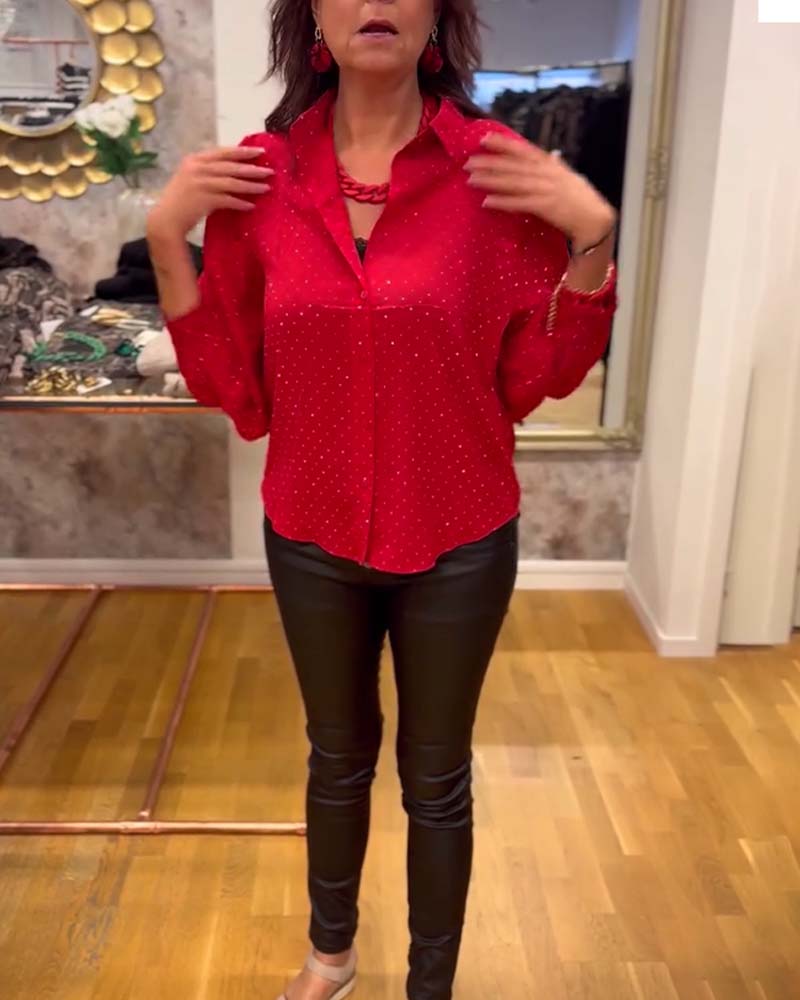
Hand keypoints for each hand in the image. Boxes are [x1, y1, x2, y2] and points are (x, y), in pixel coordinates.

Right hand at [147, 146, 273, 240]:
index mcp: (194, 160)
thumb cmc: (180, 201)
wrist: (166, 220)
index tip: (260, 152)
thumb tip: (233, 169)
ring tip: (266, 188)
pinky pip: (228, 200)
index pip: (223, 152)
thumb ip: (208, 171)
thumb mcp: (191, 178)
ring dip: (251, 186)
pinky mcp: (204, 200)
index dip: (242, 152)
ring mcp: (200, 184)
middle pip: (231, 166)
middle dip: (252, 168)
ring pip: (232, 182)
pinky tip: (252, 206)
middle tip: (270, 171)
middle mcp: (197, 169)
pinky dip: (240, 203)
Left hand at [465, 132, 615, 247]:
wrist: (595, 220)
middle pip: (514, 166)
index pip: (524, 150)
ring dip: (491, 180)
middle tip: (468, 162)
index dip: (504, 143)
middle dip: (490, 163)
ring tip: (471, 179)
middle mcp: (547, 173)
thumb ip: (556, 166)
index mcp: (551, 165)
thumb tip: (550, 154)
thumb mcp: (569, 177)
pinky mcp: (545, 207)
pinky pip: (519, 203)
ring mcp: (546, 190)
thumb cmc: (582, 199)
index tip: (484, 138)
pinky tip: (487, 201)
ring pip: (513, 182)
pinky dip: (503, 202)